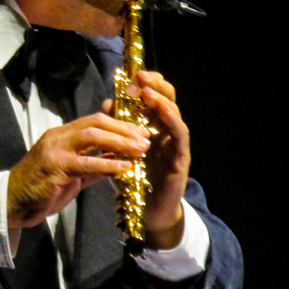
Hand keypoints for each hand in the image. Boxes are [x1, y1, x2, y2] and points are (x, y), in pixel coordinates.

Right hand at [7, 112, 149, 227]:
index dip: (120, 124)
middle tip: (145, 139)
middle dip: (124, 129)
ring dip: (119, 142)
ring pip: (91, 137)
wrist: (12, 203)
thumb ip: (92, 165)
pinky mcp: (54, 169)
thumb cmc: (41, 189)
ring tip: (140, 150)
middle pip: (96, 124)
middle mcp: (57, 138)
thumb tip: (118, 160)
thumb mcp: (71, 173)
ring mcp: (54, 151)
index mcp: (61, 135)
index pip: (95, 120)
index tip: (141, 132)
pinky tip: (124, 167)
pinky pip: (85, 164)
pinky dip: (107, 164)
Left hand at [106, 70, 189, 249]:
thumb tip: (108, 103)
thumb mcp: (120, 150)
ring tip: (147, 91)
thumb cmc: (135, 180)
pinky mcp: (181, 157)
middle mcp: (166, 130)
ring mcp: (175, 143)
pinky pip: (180, 134)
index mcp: (153, 126)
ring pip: (174, 113)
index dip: (145, 83)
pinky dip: (172, 120)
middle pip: (167, 98)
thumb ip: (116, 128)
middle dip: (153, 85)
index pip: (153, 96)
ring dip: (161, 99)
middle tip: (138, 78)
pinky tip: (162, 111)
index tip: (130, 75)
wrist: (148, 212)